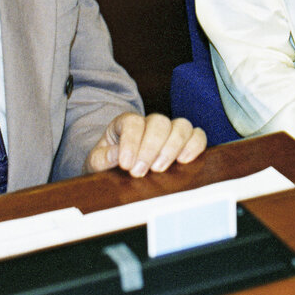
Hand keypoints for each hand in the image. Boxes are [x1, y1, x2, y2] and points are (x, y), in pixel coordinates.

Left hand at [86, 112, 206, 176]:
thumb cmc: (109, 161)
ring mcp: (170, 131)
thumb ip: (101, 158)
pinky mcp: (186, 142)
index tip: (126, 165)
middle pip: (159, 122)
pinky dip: (195, 146)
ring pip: (181, 125)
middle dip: (150, 148)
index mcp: (127, 122)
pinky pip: (197, 136)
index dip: (131, 142)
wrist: (120, 167)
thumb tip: (115, 156)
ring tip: (160, 169)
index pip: (133, 122)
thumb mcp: (96, 161)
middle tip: (140, 171)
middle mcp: (151, 123)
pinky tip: (184, 161)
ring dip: (172, 147)